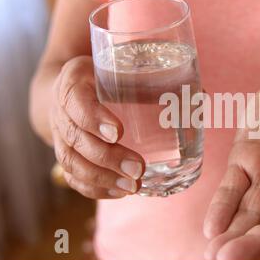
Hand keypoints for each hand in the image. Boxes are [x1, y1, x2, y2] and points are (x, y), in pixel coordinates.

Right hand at [49, 56, 144, 198]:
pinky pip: (72, 176)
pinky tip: (119, 193)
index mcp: (73, 80)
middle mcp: (61, 109)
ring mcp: (59, 134)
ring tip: (132, 187)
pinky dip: (94, 188)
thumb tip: (199, 95)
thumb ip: (155, 78)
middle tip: (138, 168)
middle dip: (107, 157)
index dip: (93, 118)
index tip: (118, 133)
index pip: (75, 99)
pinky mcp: (65, 153)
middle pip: (76, 137)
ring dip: (102, 178)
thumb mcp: (121, 66)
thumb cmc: (106, 75)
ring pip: (71, 161)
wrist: (73, 88)